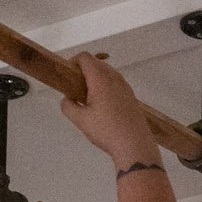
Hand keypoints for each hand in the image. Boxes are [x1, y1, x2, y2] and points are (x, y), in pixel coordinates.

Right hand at [60, 53, 161, 168]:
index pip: (84, 57)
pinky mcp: (131, 95)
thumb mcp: (81, 120)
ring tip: (89, 99)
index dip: (73, 62)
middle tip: (75, 88)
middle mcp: (114, 77)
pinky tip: (103, 107)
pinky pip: (115, 83)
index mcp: (100, 78)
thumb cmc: (106, 130)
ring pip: (107, 73)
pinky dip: (106, 87)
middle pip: (96, 63)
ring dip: (95, 79)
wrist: (135, 144)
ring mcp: (125, 85)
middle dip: (83, 71)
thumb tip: (67, 100)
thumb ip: (68, 106)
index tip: (68, 76)